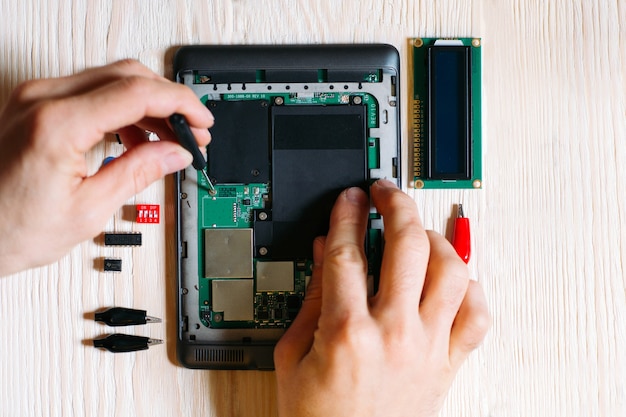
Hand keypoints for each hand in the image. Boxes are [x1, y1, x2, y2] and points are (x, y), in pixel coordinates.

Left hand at [0, 60, 212, 275]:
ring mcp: (35, 98)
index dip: (180, 104)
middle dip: (169, 101)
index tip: (201, 121)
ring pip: (111, 79)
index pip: (137, 93)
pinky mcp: (35, 105)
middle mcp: (42, 100)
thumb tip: (175, 153)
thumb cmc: (10, 228)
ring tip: (170, 139)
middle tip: (192, 130)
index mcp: (57, 126)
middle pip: (127, 75)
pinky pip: (91, 91)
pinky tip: (138, 137)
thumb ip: (138, 173)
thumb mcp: (88, 210)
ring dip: (148, 104)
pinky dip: (122, 109)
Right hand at [274, 180, 489, 416]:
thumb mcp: (293, 356)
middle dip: (396, 205)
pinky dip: (469, 290)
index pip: (349, 253)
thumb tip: (327, 253)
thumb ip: (312, 299)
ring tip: (419, 232)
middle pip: (406, 246)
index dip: (348, 216)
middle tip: (386, 193)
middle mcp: (394, 334)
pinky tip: (450, 280)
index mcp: (348, 332)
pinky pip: (476, 317)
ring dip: (436, 240)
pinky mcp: (448, 364)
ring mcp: (427, 348)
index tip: (350, 199)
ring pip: (450, 272)